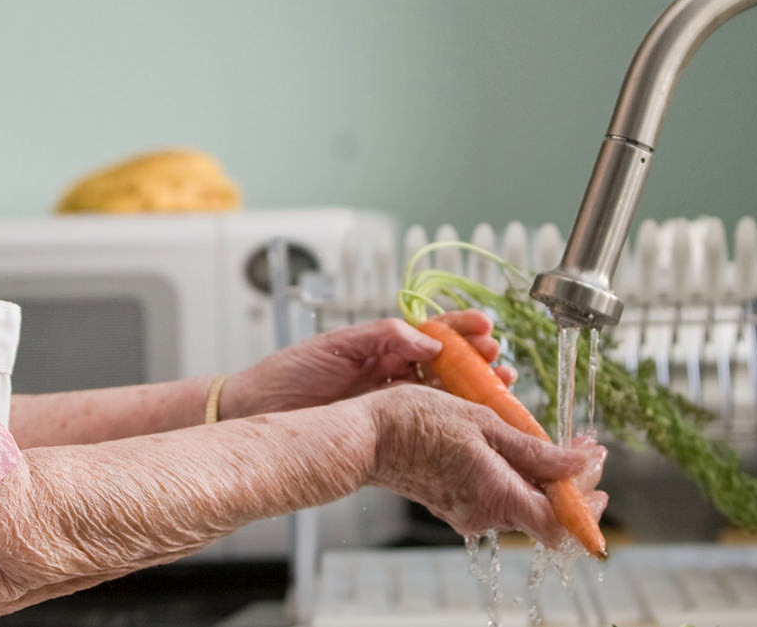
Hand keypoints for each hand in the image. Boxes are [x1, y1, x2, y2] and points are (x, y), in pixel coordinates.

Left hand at [218, 311, 512, 420]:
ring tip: (499, 386)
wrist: (255, 413)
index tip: (485, 328)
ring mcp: (388, 402)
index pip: (430, 332)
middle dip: (477, 360)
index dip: (460, 329)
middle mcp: (389, 372)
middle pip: (446, 364)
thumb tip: (428, 340)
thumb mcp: (335, 346)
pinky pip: (424, 422)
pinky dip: (450, 419)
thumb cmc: (286, 376)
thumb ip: (383, 337)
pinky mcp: (383, 429)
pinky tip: (471, 419)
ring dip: (472, 389)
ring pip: (442, 394)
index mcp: (379, 346)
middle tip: (500, 362)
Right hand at [355, 384, 607, 546]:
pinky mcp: (456, 505)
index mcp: (497, 496)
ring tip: (552, 442)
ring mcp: (469, 513)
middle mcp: (485, 514)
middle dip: (571, 482)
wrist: (365, 436)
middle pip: (545, 513)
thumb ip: (534, 451)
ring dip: (545, 477)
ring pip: (524, 503)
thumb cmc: (415, 421)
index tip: (597, 469)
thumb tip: (578, 465)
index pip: (560, 525)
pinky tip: (517, 448)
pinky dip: (518, 476)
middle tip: (582, 449)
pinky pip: (500, 496)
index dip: (587, 505)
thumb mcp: (483, 423)